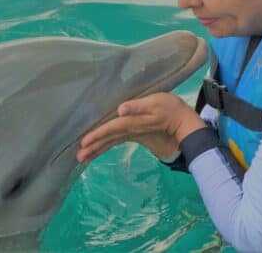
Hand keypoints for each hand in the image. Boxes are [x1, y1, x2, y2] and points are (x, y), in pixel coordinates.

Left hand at [76, 92, 206, 163]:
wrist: (183, 122)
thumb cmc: (170, 108)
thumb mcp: (155, 103)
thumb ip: (138, 106)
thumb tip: (120, 109)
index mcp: (132, 123)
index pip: (111, 129)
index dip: (97, 135)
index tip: (83, 143)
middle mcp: (130, 130)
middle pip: (108, 139)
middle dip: (93, 148)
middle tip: (78, 158)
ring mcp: (132, 134)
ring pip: (111, 142)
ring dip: (97, 149)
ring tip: (82, 158)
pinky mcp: (135, 134)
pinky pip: (116, 141)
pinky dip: (105, 145)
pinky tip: (97, 149)